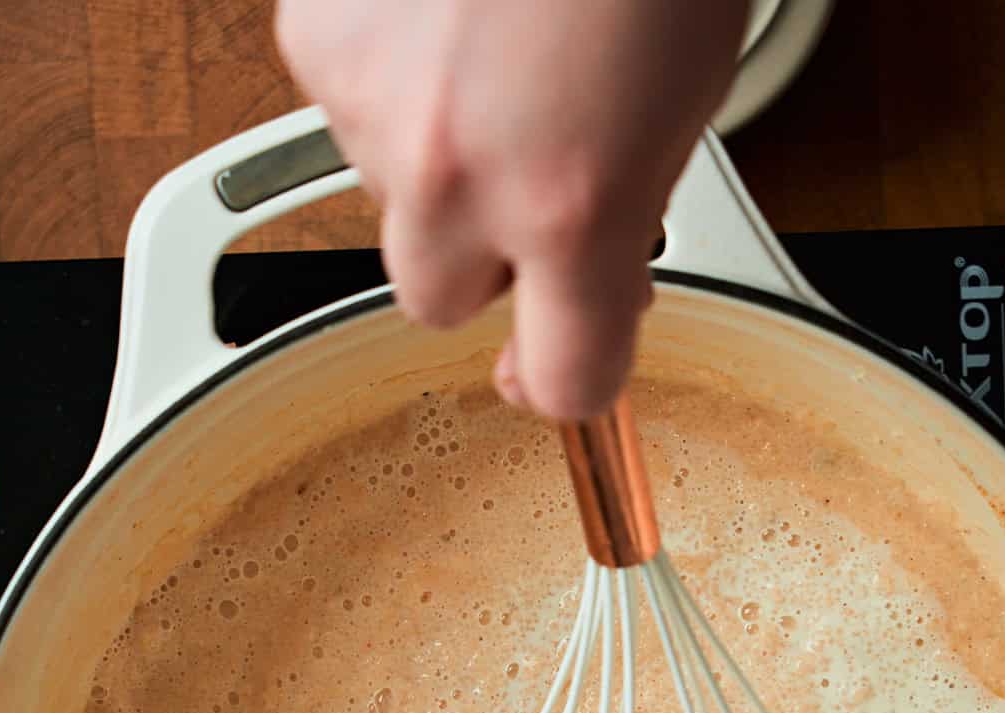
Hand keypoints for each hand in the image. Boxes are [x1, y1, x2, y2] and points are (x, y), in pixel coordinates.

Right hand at [275, 0, 750, 418]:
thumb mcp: (688, 95)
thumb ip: (625, 212)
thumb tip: (596, 275)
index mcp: (574, 204)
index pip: (562, 382)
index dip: (566, 384)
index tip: (564, 368)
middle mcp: (459, 172)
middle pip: (438, 301)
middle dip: (482, 257)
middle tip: (530, 173)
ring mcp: (373, 105)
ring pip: (388, 200)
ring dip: (436, 155)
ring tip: (496, 50)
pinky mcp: (316, 35)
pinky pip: (348, 105)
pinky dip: (392, 77)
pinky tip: (444, 18)